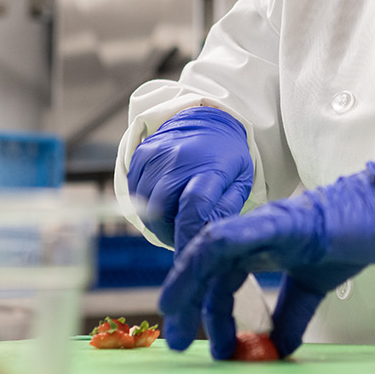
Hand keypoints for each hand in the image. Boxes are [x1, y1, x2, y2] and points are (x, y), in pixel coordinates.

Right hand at [126, 107, 253, 252]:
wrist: (209, 120)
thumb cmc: (228, 158)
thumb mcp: (240, 182)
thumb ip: (225, 211)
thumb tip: (205, 238)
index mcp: (211, 168)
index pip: (193, 206)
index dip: (186, 234)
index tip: (187, 253)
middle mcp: (181, 158)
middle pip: (161, 207)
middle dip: (168, 231)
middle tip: (180, 235)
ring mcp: (159, 153)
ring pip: (144, 202)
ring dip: (155, 218)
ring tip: (172, 218)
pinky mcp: (143, 152)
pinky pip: (134, 188)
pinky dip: (144, 202)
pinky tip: (161, 200)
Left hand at [158, 161, 374, 358]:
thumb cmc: (349, 239)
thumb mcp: (311, 288)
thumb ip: (291, 314)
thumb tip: (278, 347)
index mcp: (257, 248)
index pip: (215, 276)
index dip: (197, 304)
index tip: (188, 335)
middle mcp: (252, 234)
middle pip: (203, 266)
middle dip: (184, 302)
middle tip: (175, 339)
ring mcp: (264, 225)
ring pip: (209, 250)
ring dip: (188, 283)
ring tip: (177, 316)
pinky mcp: (280, 221)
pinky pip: (236, 234)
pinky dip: (213, 252)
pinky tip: (202, 274)